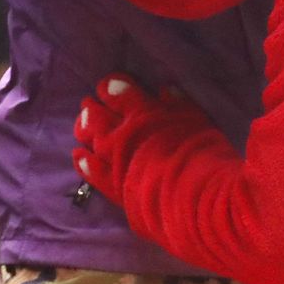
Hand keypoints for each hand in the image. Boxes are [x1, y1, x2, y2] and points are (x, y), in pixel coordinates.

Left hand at [74, 75, 210, 202]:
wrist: (195, 199)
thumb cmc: (204, 154)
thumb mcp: (197, 120)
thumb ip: (179, 103)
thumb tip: (165, 90)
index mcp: (143, 113)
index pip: (120, 93)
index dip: (111, 86)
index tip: (108, 84)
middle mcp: (124, 135)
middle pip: (99, 117)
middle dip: (92, 108)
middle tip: (88, 103)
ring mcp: (116, 162)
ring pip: (93, 142)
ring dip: (85, 130)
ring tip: (80, 124)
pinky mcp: (116, 188)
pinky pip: (94, 174)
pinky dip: (85, 163)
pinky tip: (79, 156)